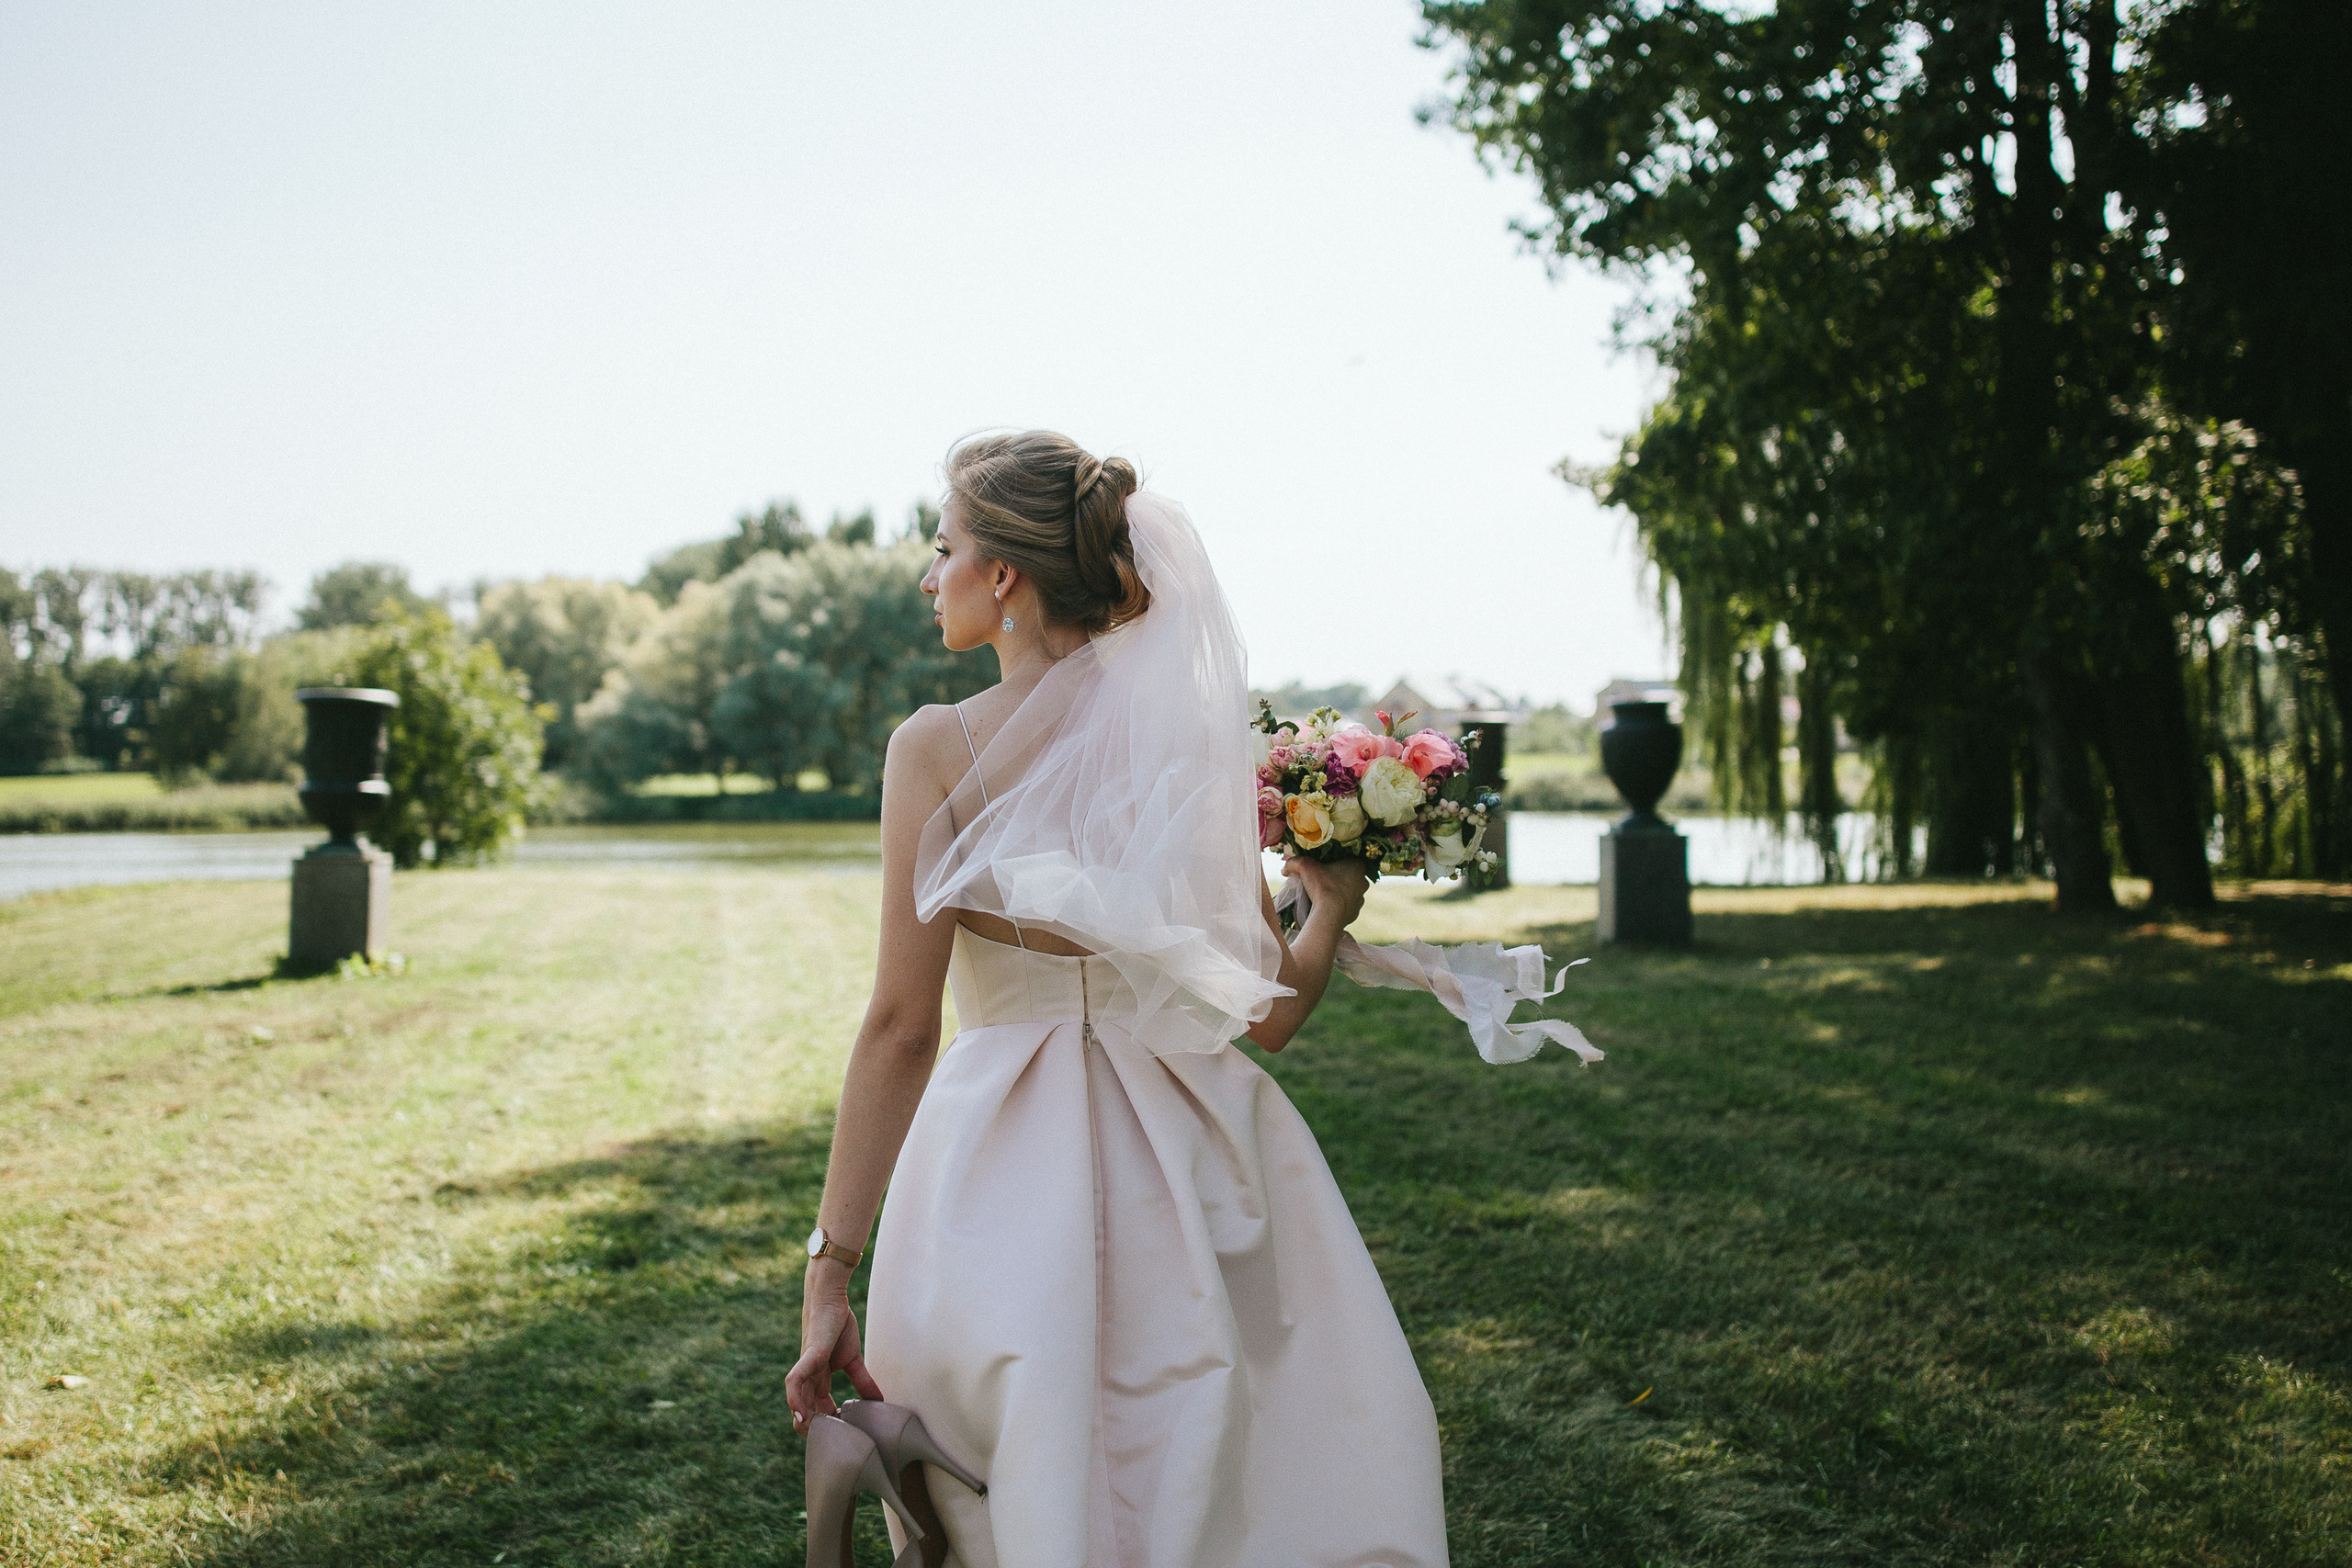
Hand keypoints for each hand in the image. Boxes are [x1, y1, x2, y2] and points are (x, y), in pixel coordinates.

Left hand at [785, 1261, 883, 1433]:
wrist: (831, 1298)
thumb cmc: (838, 1325)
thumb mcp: (854, 1359)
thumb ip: (863, 1380)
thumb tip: (880, 1401)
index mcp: (818, 1380)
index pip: (817, 1410)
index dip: (827, 1425)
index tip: (843, 1434)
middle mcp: (808, 1378)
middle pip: (804, 1412)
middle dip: (813, 1429)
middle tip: (832, 1440)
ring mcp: (806, 1368)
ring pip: (796, 1402)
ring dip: (804, 1421)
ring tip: (816, 1434)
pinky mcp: (808, 1357)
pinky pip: (794, 1381)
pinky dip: (794, 1399)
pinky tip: (802, 1414)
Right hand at [1285, 854, 1368, 928]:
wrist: (1329, 914)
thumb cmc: (1322, 885)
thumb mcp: (1304, 866)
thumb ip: (1294, 862)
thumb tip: (1285, 869)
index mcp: (1358, 866)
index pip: (1348, 859)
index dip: (1335, 861)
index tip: (1323, 866)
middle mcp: (1363, 882)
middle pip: (1348, 876)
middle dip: (1336, 877)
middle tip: (1321, 880)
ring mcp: (1360, 899)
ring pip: (1348, 892)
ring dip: (1338, 893)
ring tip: (1322, 895)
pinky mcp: (1355, 913)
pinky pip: (1346, 907)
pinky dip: (1337, 906)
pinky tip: (1326, 907)